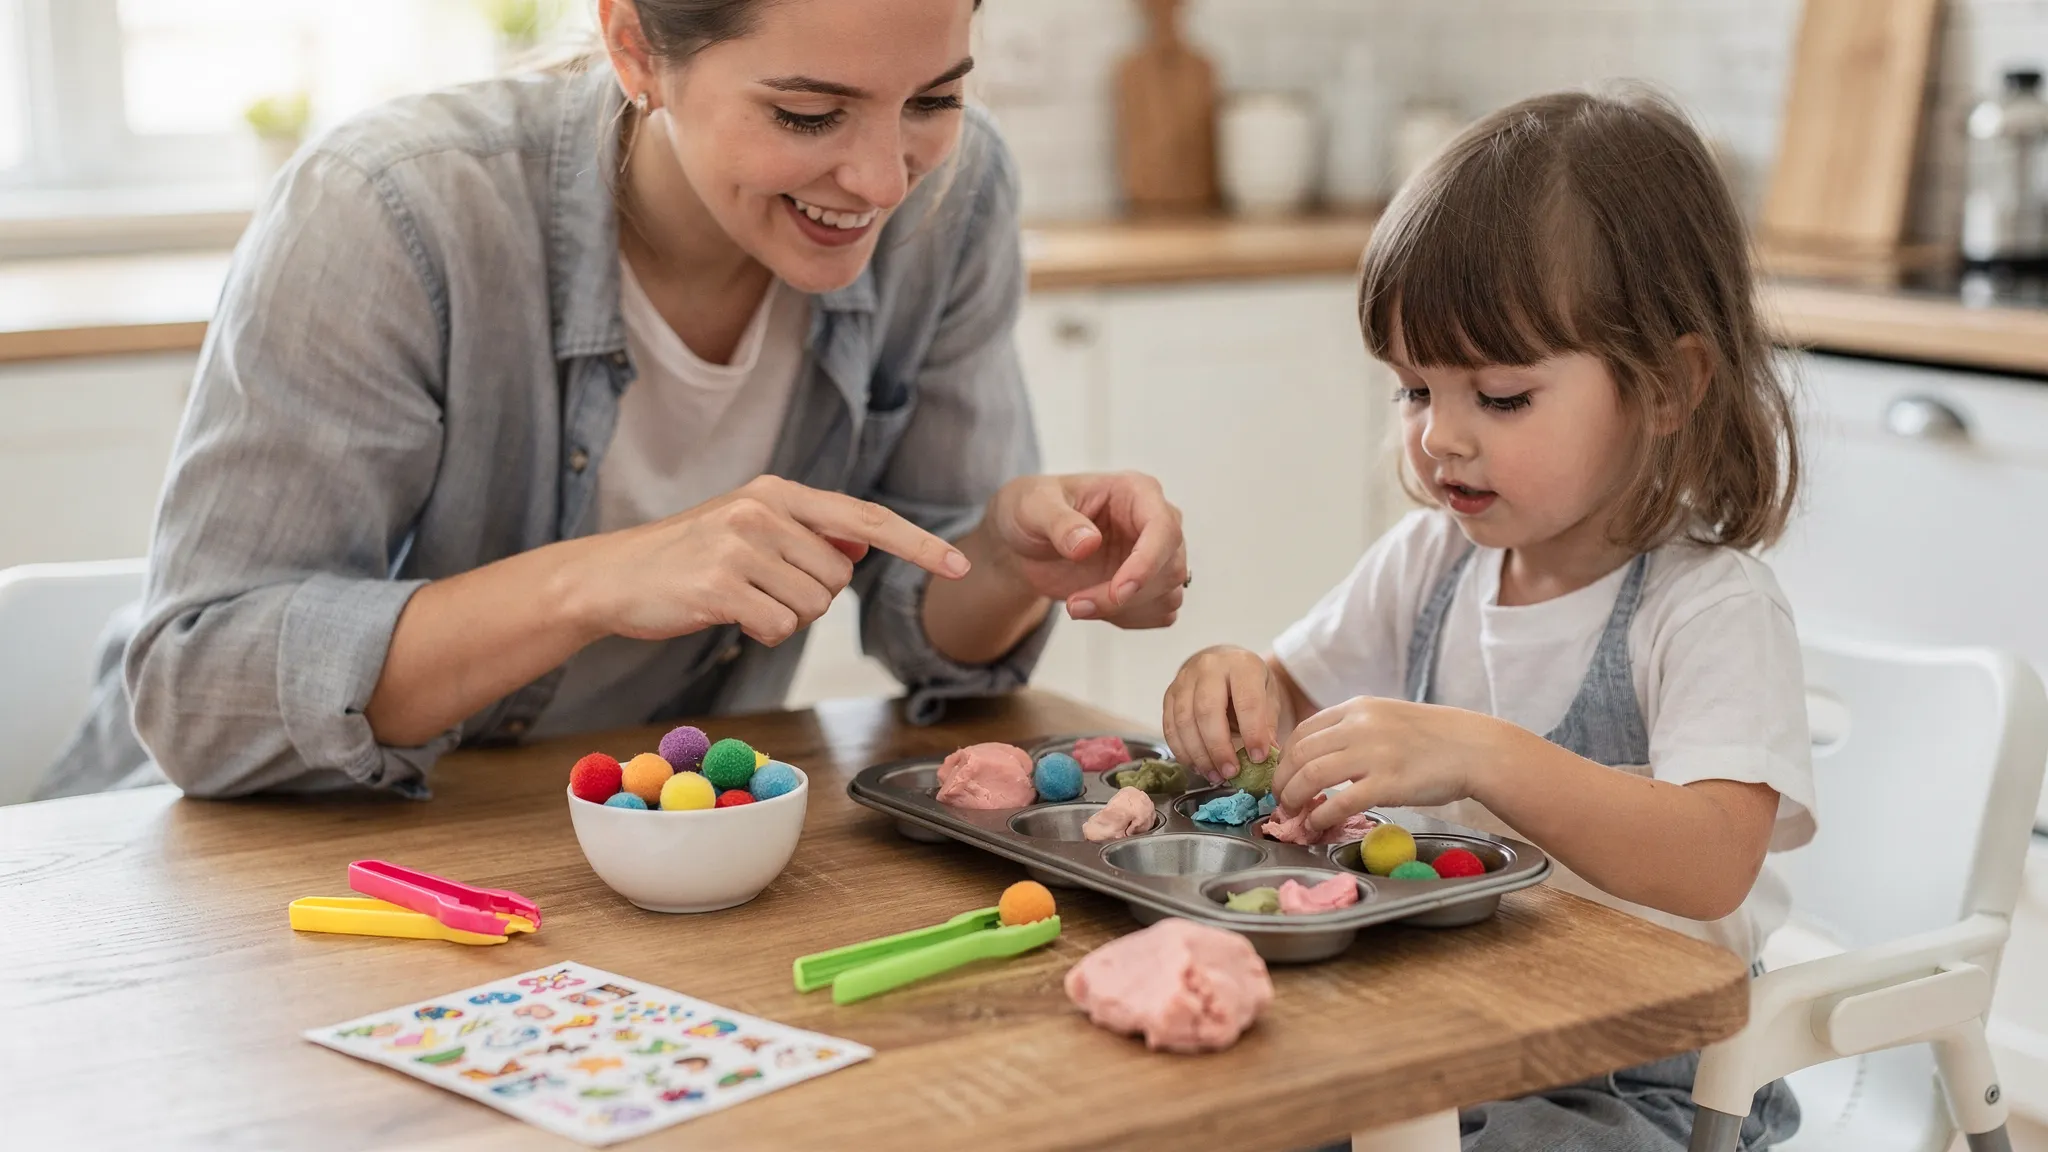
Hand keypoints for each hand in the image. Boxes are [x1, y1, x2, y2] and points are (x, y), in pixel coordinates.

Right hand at [566, 475, 968, 645]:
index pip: (866, 518)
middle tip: (761, 588)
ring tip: (740, 599)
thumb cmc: (687, 558)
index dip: (917, 543)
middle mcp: (763, 510)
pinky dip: (762, 633)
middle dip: (811, 597)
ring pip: (812, 607)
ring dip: (784, 617)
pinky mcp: (720, 585)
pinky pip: (779, 627)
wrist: (612, 578)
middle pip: (839, 579)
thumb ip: (807, 533)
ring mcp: (740, 545)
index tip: (959, 564)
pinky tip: (728, 616)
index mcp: (777, 493)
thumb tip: (861, 545)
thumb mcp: (748, 528)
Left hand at [981, 472, 1185, 627]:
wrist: (1026, 541)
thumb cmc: (1033, 509)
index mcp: (1137, 491)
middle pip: (1169, 568)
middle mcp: (1155, 523)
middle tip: (1076, 605)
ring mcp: (1157, 556)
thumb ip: (1059, 521)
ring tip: (1077, 606)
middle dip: (1124, 596)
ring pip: (1168, 595)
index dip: (1146, 563)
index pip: (1164, 528)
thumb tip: (1089, 543)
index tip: (1117, 592)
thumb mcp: (1034, 506)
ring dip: (1123, 611)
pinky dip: (1129, 619)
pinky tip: (1095, 607)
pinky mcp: (1151, 585)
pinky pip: (1160, 613)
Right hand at [1162, 646, 1284, 783]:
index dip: (1253, 732)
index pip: (1246, 700)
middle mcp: (1209, 667)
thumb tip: (1268, 756)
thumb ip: (1267, 724)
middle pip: (1207, 710)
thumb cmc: (1249, 684)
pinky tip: (1198, 767)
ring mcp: (1184, 679)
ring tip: (1215, 776)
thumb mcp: (1269, 696)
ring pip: (1184, 721)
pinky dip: (1183, 752)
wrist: (1223, 663)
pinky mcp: (1169, 694)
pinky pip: (1170, 727)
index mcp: (1241, 665)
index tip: (1259, 758)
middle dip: (1219, 747)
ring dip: (1199, 754)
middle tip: (1231, 772)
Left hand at [1272, 698, 1510, 831]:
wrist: (1474, 748)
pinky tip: (1318, 823)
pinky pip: (1340, 802)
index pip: (1302, 732)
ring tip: (1293, 815)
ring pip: (1311, 776)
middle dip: (1282, 782)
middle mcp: (1360, 726)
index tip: (1283, 778)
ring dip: (1294, 799)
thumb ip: (1353, 731)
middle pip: (1300, 754)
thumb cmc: (1433, 739)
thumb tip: (1320, 757)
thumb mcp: (1387, 719)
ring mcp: (1373, 754)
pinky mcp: (1388, 783)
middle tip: (1281, 802)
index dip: (1284, 759)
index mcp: (1356, 709)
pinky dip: (1320, 815)